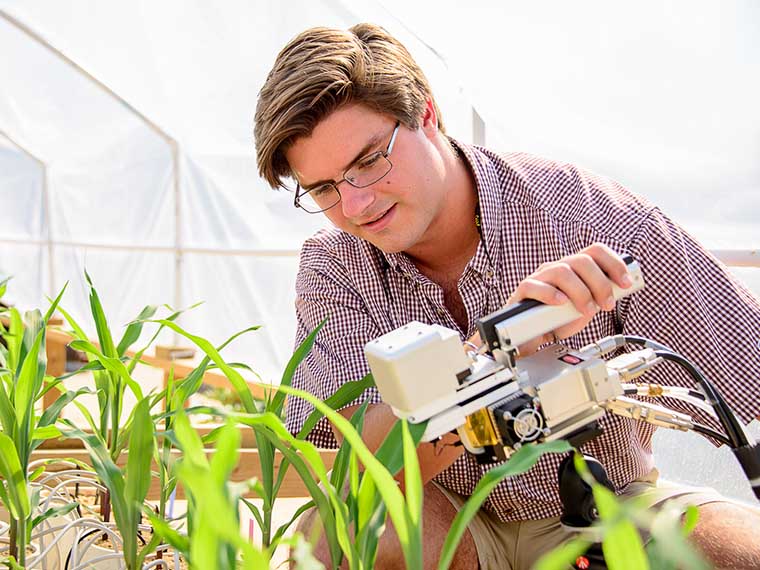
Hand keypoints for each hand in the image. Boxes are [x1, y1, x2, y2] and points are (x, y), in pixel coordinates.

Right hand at [508, 244, 632, 354]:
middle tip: (606, 305)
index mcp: (574, 268)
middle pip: (582, 260)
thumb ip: (600, 296)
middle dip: (600, 284)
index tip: (626, 283)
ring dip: (580, 292)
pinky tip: (561, 303)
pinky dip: (550, 294)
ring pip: (562, 271)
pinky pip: (535, 285)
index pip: (595, 251)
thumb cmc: (558, 320)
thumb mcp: (585, 308)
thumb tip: (619, 289)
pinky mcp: (524, 290)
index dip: (614, 264)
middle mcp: (558, 268)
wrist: (532, 335)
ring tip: (586, 310)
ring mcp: (540, 277)